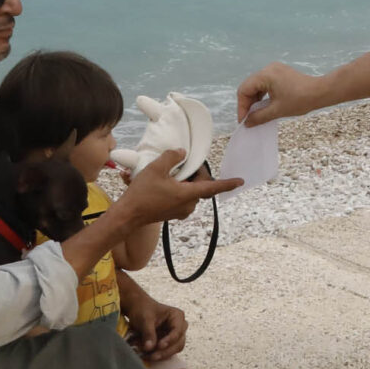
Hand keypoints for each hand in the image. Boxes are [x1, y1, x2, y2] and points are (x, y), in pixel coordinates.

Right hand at [112, 153, 244, 225]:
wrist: (128, 215)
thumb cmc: (142, 193)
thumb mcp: (156, 168)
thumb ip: (172, 157)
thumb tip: (182, 153)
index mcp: (188, 195)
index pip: (213, 187)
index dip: (228, 183)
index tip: (241, 181)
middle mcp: (189, 205)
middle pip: (201, 186)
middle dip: (195, 173)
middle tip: (182, 162)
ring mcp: (182, 211)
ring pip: (192, 191)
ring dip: (187, 181)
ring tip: (171, 172)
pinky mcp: (174, 213)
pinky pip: (184, 197)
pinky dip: (180, 188)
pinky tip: (166, 182)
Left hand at [125, 294, 188, 361]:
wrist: (137, 309)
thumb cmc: (143, 309)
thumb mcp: (145, 319)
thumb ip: (148, 333)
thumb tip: (149, 347)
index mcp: (177, 316)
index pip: (178, 331)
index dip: (170, 340)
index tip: (160, 346)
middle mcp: (179, 327)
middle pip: (178, 343)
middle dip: (166, 351)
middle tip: (153, 356)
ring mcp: (174, 336)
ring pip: (174, 350)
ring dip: (162, 355)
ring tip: (147, 356)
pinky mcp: (168, 343)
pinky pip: (166, 352)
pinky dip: (157, 355)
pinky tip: (147, 356)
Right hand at [236, 63, 323, 126]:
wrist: (320, 92)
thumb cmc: (300, 100)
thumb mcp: (277, 111)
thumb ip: (259, 117)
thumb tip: (246, 123)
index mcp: (265, 75)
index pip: (244, 90)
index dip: (242, 106)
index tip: (243, 121)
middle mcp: (268, 68)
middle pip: (249, 86)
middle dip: (247, 103)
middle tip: (248, 119)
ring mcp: (274, 69)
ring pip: (257, 85)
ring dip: (255, 100)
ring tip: (256, 114)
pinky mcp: (280, 73)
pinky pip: (265, 84)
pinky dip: (263, 95)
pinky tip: (264, 106)